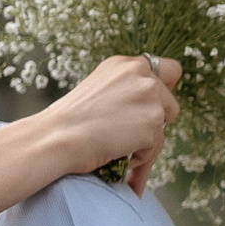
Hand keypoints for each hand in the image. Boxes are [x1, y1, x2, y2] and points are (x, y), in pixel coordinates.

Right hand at [36, 55, 180, 191]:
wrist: (53, 137)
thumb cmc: (64, 123)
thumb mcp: (96, 92)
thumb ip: (122, 92)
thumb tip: (141, 113)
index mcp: (124, 64)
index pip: (166, 69)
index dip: (163, 90)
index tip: (151, 107)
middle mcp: (140, 73)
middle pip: (171, 102)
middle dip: (157, 121)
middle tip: (133, 137)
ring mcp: (149, 96)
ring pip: (163, 127)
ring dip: (147, 143)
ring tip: (121, 154)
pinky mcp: (153, 121)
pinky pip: (155, 148)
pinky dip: (140, 159)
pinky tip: (119, 161)